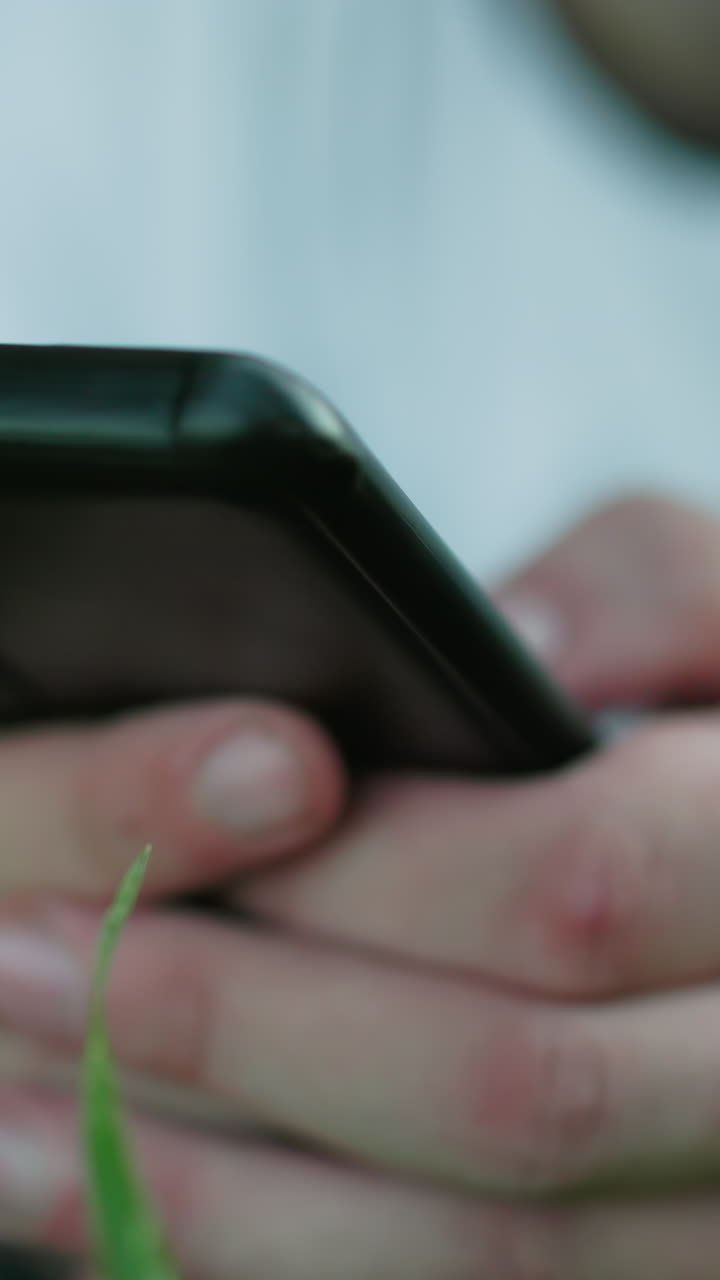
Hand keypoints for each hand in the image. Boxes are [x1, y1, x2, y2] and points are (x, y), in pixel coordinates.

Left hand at [4, 494, 719, 1277]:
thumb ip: (643, 587)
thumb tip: (508, 652)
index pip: (572, 888)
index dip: (362, 876)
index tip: (185, 843)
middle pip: (513, 1096)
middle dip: (246, 1034)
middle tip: (33, 962)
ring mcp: (713, 1196)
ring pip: (494, 1254)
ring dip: (227, 1195)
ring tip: (21, 1119)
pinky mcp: (647, 1254)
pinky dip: (286, 1266)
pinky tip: (143, 1211)